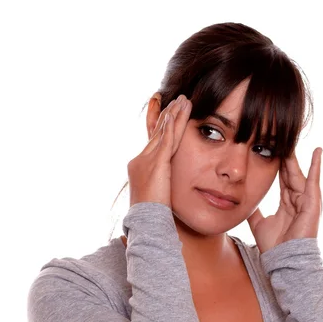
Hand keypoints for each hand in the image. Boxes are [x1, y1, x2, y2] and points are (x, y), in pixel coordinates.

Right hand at [127, 94, 191, 208]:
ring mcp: (147, 161)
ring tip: (183, 100)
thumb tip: (164, 187)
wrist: (145, 223)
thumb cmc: (151, 216)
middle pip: (157, 132)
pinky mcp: (157, 164)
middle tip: (176, 98)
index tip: (166, 111)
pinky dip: (171, 126)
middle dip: (168, 114)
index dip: (160, 125)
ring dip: (173, 115)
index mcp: (139, 166)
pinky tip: (176, 113)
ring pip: (162, 132)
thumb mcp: (155, 196)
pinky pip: (166, 141)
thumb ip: (159, 185)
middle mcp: (140, 160)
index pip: (153, 140)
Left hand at [246, 147, 322, 252]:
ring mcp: (307, 201)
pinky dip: (316, 166)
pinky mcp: (312, 203)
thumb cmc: (274, 246)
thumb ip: (253, 210)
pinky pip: (314, 181)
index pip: (282, 179)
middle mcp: (298, 200)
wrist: (283, 259)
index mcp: (287, 204)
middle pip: (291, 173)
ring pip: (299, 174)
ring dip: (295, 158)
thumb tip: (243, 201)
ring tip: (292, 140)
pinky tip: (318, 151)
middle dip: (286, 157)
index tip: (273, 149)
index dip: (278, 165)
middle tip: (282, 138)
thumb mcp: (258, 223)